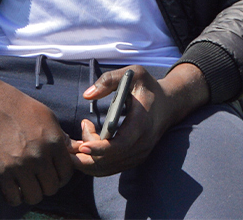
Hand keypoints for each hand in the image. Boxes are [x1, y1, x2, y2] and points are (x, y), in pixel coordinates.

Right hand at [0, 65, 73, 207]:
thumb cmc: (22, 108)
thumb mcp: (49, 118)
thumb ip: (63, 138)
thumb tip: (79, 149)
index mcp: (54, 142)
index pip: (67, 173)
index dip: (62, 176)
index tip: (55, 173)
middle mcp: (39, 156)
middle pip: (52, 187)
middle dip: (48, 185)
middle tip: (41, 179)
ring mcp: (20, 166)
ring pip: (35, 196)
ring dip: (33, 193)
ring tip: (28, 185)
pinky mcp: (1, 172)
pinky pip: (14, 198)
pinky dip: (16, 197)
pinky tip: (15, 187)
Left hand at [70, 63, 208, 176]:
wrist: (169, 104)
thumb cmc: (148, 88)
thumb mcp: (133, 74)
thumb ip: (109, 80)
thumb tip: (87, 95)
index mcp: (142, 124)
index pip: (120, 145)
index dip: (100, 149)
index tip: (82, 145)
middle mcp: (142, 144)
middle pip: (108, 160)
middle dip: (85, 154)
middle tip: (74, 137)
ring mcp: (139, 155)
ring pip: (106, 168)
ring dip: (87, 159)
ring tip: (79, 139)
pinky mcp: (134, 160)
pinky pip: (109, 168)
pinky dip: (93, 162)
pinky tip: (87, 145)